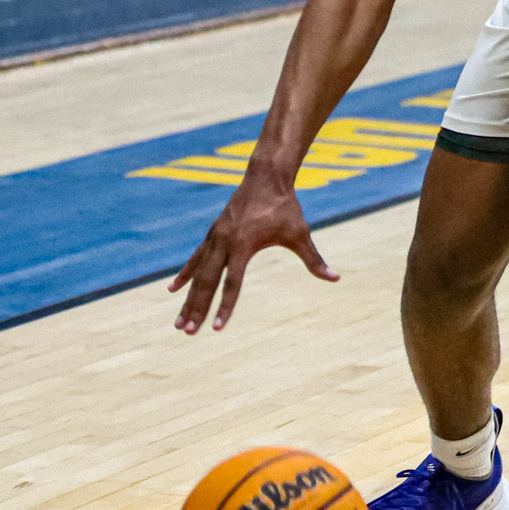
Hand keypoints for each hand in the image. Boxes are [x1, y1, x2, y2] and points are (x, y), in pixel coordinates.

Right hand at [169, 174, 337, 332]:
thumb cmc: (285, 207)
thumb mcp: (300, 233)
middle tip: (186, 332)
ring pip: (197, 274)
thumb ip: (314, 259)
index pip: (232, 284)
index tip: (217, 328)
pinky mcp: (213, 233)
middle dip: (197, 309)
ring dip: (187, 299)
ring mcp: (215, 238)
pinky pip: (195, 258)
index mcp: (243, 245)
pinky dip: (185, 275)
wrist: (266, 177)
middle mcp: (223, 243)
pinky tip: (173, 290)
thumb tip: (335, 278)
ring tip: (178, 323)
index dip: (225, 308)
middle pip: (207, 283)